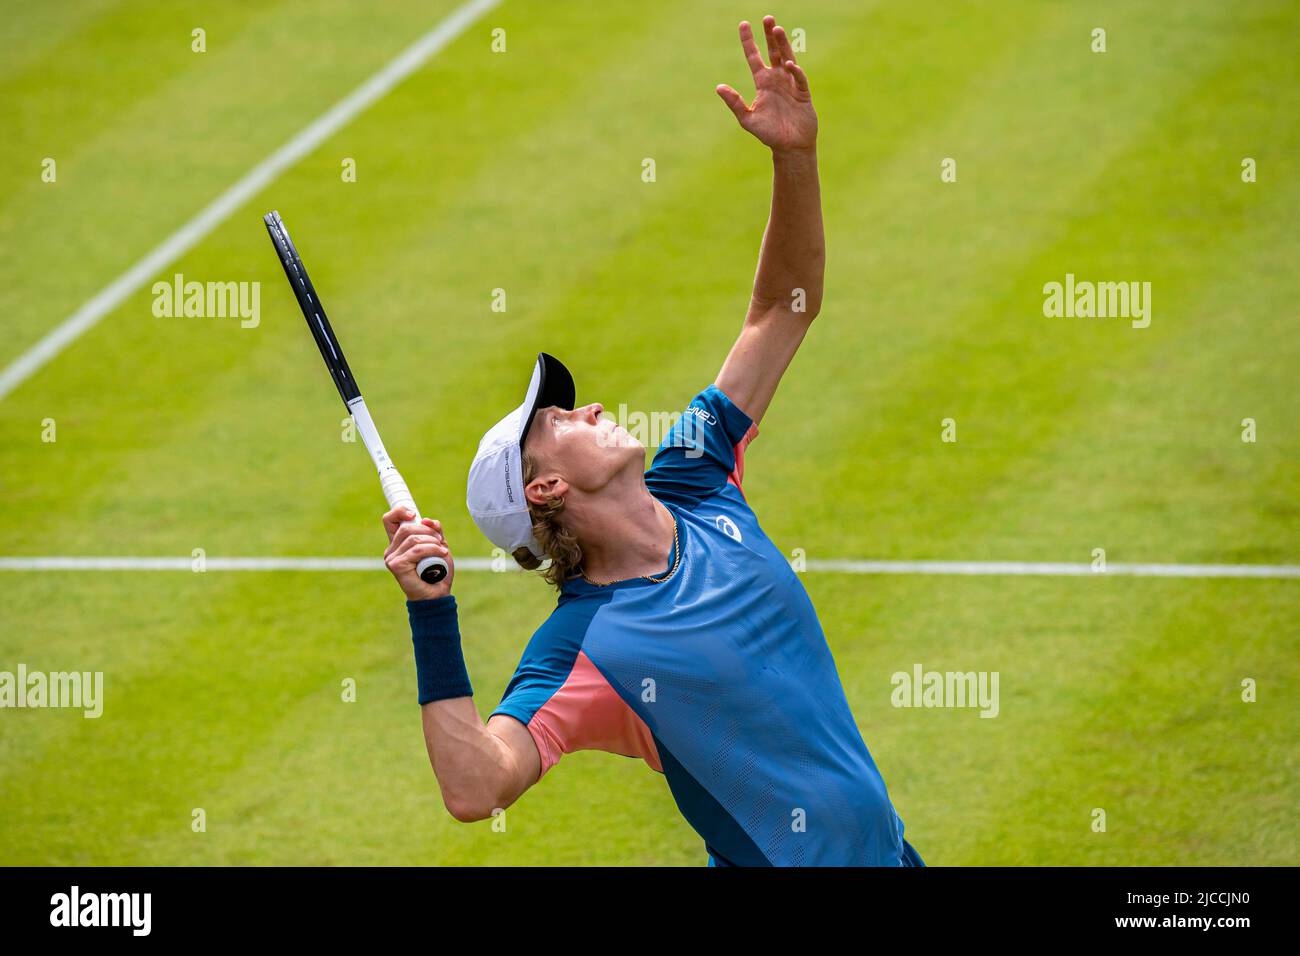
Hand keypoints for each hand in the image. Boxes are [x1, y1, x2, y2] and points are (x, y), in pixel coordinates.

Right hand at [382, 507, 453, 600]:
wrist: (438, 594)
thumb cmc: (438, 571)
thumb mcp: (438, 545)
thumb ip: (434, 531)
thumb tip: (427, 520)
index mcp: (398, 543)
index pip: (389, 520)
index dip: (399, 511)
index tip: (414, 514)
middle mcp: (391, 550)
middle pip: (406, 527)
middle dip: (427, 530)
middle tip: (440, 540)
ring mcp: (392, 558)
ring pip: (413, 539)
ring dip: (433, 542)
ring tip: (442, 550)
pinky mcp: (396, 566)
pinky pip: (416, 550)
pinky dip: (433, 549)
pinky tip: (442, 554)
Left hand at [716, 16, 815, 153]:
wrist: (789, 147)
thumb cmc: (769, 134)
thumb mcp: (747, 119)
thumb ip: (735, 103)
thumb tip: (718, 87)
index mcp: (763, 83)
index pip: (754, 57)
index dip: (749, 41)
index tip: (743, 24)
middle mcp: (777, 79)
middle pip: (773, 52)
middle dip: (770, 35)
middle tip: (767, 18)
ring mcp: (791, 84)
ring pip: (787, 58)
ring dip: (783, 44)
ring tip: (777, 29)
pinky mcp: (803, 93)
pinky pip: (799, 79)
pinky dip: (795, 72)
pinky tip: (790, 66)